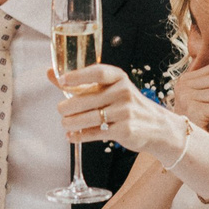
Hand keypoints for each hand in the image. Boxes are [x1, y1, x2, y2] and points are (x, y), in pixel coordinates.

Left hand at [50, 63, 181, 157]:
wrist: (158, 127)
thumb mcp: (111, 89)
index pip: (98, 72)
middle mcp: (124, 92)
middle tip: (61, 110)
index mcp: (119, 78)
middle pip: (88, 98)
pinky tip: (72, 136)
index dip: (78, 76)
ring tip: (65, 124)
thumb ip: (82, 82)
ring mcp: (125, 112)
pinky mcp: (125, 130)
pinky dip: (80, 136)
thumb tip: (50, 73)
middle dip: (69, 107)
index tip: (61, 81)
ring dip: (71, 123)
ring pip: (89, 117)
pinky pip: (95, 133)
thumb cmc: (127, 105)